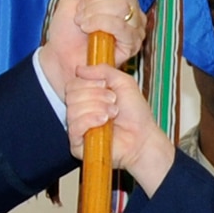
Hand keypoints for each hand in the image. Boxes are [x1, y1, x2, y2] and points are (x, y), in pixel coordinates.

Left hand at [40, 0, 146, 98]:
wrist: (60, 55)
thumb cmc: (68, 28)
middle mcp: (134, 11)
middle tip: (81, 12)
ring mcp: (136, 28)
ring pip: (121, 6)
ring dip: (93, 12)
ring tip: (82, 22)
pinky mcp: (132, 45)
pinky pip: (120, 25)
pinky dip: (99, 23)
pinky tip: (88, 30)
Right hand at [68, 64, 174, 194]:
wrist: (142, 137)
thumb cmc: (135, 113)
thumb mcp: (123, 82)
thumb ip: (103, 70)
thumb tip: (80, 68)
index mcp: (86, 96)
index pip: (72, 84)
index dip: (88, 82)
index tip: (106, 86)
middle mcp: (79, 111)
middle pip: (71, 95)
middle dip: (95, 95)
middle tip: (113, 101)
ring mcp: (77, 127)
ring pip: (72, 110)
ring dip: (97, 108)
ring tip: (113, 113)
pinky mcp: (77, 144)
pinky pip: (74, 127)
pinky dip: (90, 120)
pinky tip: (103, 121)